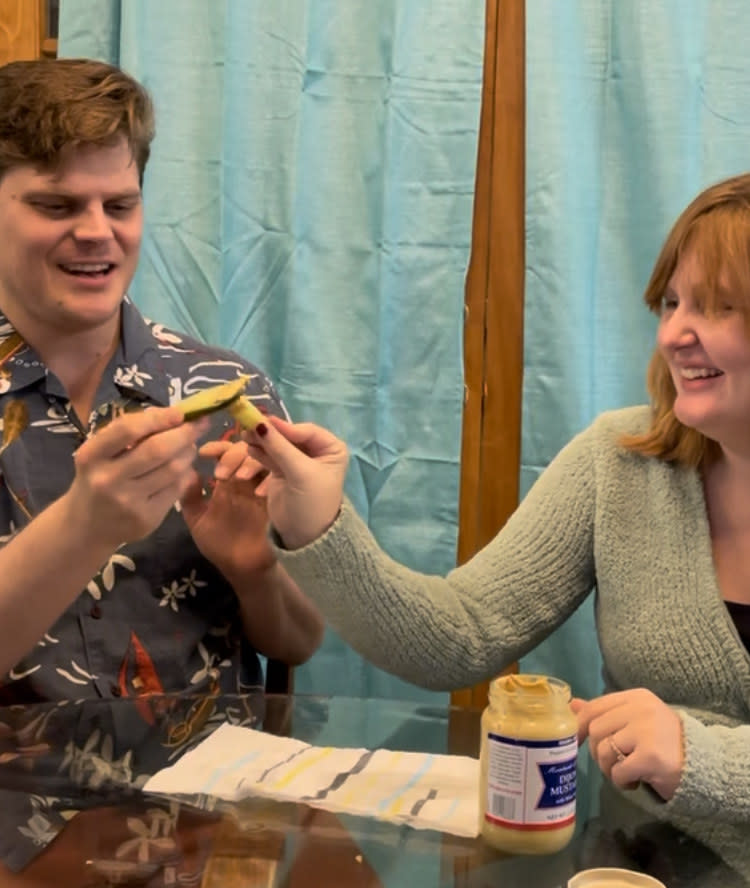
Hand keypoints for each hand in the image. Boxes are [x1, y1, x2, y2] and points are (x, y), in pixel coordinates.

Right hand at [67, 407, 205, 547]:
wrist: (87, 527)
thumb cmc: (97, 479)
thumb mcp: (99, 453)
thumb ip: (129, 432)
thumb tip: (172, 413)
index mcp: (91, 456)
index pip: (128, 429)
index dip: (159, 418)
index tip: (179, 412)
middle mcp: (107, 479)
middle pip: (157, 449)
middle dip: (184, 433)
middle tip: (198, 424)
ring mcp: (128, 502)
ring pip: (173, 469)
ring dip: (188, 453)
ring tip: (189, 446)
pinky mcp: (147, 519)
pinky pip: (176, 489)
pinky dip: (185, 474)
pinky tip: (183, 468)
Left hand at [180, 440, 275, 580]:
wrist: (243, 570)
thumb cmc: (220, 545)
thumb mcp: (197, 521)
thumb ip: (189, 498)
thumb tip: (187, 471)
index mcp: (227, 479)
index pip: (224, 450)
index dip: (216, 446)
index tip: (203, 453)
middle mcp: (246, 478)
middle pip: (246, 448)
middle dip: (233, 454)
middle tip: (221, 473)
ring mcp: (265, 486)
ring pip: (265, 458)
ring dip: (251, 463)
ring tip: (238, 479)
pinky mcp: (280, 497)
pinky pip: (280, 478)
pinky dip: (269, 480)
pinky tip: (258, 493)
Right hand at [243, 415, 348, 548]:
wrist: (304, 537)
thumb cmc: (312, 503)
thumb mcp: (300, 473)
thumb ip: (280, 447)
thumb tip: (260, 422)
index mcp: (331, 448)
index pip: (305, 431)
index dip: (285, 427)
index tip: (263, 421)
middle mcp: (315, 451)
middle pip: (289, 436)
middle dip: (270, 433)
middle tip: (248, 426)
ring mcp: (297, 461)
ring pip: (277, 444)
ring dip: (261, 440)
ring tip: (244, 436)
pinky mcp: (281, 471)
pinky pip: (269, 456)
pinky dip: (259, 452)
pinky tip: (248, 447)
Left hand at [572, 688, 683, 800]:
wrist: (705, 766)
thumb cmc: (665, 742)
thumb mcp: (636, 720)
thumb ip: (605, 712)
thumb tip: (571, 705)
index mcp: (637, 697)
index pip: (595, 707)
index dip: (580, 726)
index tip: (580, 742)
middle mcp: (641, 709)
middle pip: (596, 729)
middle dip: (598, 752)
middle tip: (612, 763)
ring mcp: (647, 731)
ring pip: (604, 750)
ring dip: (608, 769)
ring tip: (624, 772)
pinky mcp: (651, 756)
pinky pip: (618, 771)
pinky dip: (620, 781)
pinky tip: (635, 781)